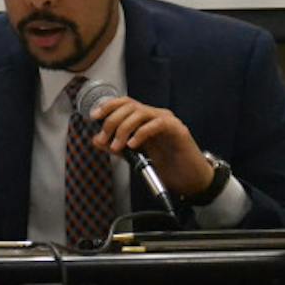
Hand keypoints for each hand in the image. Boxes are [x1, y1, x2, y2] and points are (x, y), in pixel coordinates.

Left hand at [87, 97, 214, 197]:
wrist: (191, 180)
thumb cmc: (166, 167)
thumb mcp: (136, 157)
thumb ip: (117, 147)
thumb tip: (97, 140)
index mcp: (145, 119)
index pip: (124, 103)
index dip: (108, 107)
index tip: (94, 117)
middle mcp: (155, 115)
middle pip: (129, 106)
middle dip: (112, 121)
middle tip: (103, 138)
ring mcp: (167, 120)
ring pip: (140, 112)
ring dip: (124, 128)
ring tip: (116, 146)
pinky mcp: (177, 129)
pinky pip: (157, 124)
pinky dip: (142, 133)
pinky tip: (133, 145)